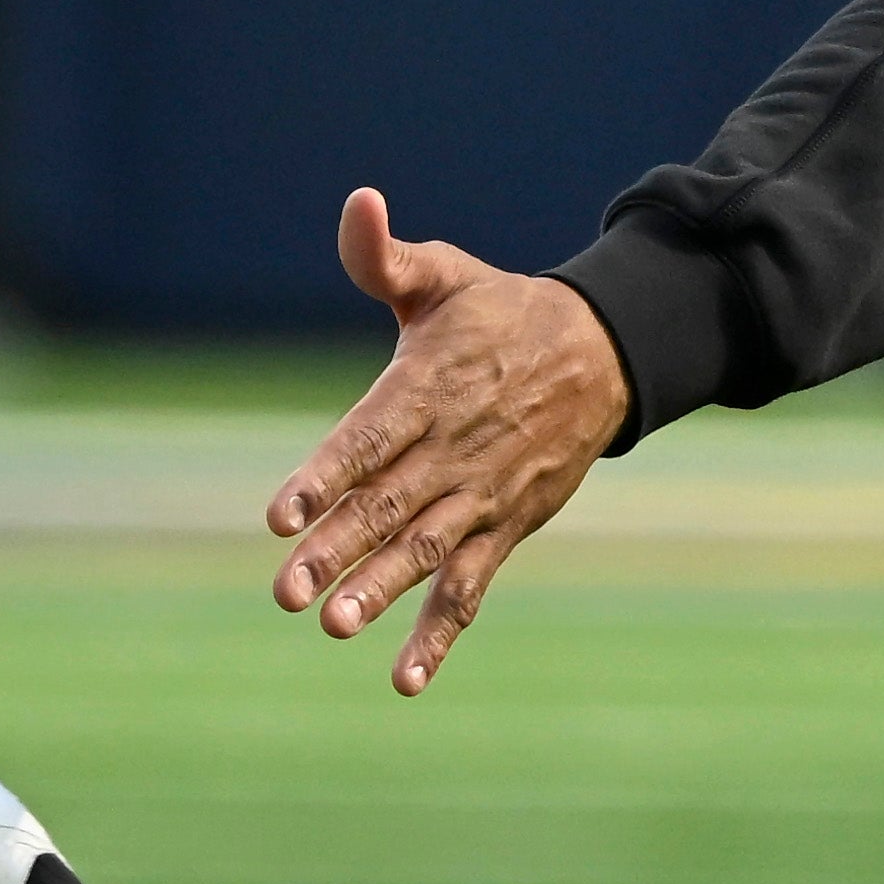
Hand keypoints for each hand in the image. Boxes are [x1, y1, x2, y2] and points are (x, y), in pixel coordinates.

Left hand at [264, 189, 625, 694]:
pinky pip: (469, 588)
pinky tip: (404, 680)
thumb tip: (359, 203)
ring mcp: (480, 497)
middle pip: (387, 507)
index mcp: (424, 390)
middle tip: (288, 593)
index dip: (325, 475)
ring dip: (382, 593)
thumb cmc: (499, 313)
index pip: (368, 438)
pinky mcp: (503, 529)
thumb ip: (386, 255)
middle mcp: (450, 451)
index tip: (283, 511)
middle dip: (337, 550)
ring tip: (335, 627)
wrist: (600, 354)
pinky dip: (440, 635)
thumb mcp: (445, 274)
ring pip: (425, 553)